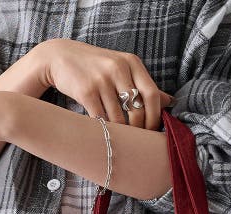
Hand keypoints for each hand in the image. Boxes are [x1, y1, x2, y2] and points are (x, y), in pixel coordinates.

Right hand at [30, 39, 173, 130]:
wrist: (60, 57)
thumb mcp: (122, 68)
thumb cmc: (96, 67)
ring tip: (120, 139)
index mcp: (132, 62)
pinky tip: (105, 132)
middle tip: (136, 140)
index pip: (152, 94)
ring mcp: (101, 79)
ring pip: (120, 118)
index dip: (154, 118)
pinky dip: (104, 129)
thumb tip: (170, 102)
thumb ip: (144, 85)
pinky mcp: (86, 91)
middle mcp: (118, 67)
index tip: (152, 132)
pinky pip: (101, 119)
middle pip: (138, 109)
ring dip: (121, 133)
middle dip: (139, 129)